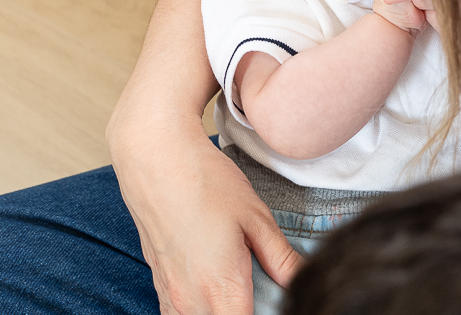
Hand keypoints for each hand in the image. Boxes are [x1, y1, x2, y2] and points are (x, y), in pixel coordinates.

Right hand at [111, 120, 301, 313]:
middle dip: (247, 314)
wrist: (157, 161)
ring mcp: (171, 297)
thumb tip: (303, 280)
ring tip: (240, 294)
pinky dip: (200, 312)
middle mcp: (191, 302)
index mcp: (222, 289)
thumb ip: (281, 258)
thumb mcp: (256, 217)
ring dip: (221, 313)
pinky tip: (215, 293)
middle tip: (264, 297)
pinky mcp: (160, 287)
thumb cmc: (207, 184)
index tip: (282, 306)